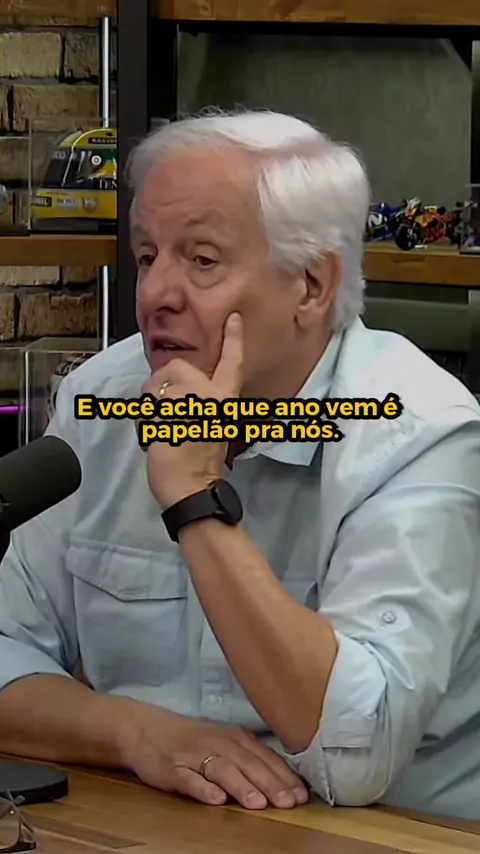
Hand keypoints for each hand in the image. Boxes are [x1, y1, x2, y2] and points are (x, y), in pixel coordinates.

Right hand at [119, 704, 308, 809]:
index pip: (264, 758)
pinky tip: (215, 799)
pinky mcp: (172, 768)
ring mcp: (195, 755)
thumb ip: (250, 759)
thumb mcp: (224, 743)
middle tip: (288, 802)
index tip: (301, 795)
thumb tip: (284, 782)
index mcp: (234, 737)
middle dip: (270, 784)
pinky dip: (203, 789)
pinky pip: (189, 779)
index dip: (284, 777)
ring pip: (222, 770)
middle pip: (248, 764)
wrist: (146, 729)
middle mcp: (218, 743)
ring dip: (241, 786)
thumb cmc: (192, 740)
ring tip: (258, 803)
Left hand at [141, 313, 243, 508]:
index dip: (233, 340)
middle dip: (163, 384)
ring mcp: (192, 401)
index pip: (232, 363)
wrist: (192, 487)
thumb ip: (201, 404)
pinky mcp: (172, 410)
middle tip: (165, 414)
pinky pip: (148, 401)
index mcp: (225, 401)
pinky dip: (144, 415)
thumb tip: (177, 390)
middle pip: (178, 367)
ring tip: (161, 427)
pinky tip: (154, 434)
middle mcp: (213, 397)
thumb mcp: (210, 428)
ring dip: (151, 401)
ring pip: (158, 381)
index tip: (232, 319)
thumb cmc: (198, 465)